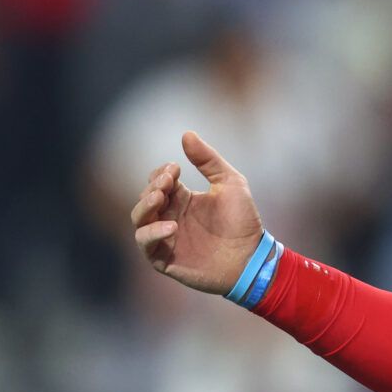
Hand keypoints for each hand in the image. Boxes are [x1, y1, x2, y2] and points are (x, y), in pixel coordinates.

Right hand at [131, 131, 265, 294]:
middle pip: (145, 197)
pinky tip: (171, 226)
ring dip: (144, 205)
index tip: (175, 169)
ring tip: (160, 197)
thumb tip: (186, 133)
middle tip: (169, 181)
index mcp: (182, 199)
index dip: (161, 173)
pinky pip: (146, 244)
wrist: (252, 257)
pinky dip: (152, 233)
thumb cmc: (243, 221)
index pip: (158, 181)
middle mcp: (170, 216)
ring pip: (139, 219)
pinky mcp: (164, 258)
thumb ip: (208, 160)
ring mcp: (165, 238)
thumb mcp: (230, 183)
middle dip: (153, 186)